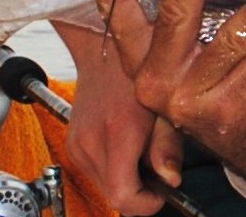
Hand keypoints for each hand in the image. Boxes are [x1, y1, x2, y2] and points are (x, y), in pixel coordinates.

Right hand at [58, 21, 174, 214]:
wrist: (103, 44)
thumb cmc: (138, 65)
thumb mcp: (165, 103)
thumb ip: (168, 146)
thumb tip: (171, 181)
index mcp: (118, 134)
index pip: (122, 197)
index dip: (146, 204)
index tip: (161, 194)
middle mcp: (92, 144)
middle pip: (113, 195)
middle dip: (140, 191)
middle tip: (160, 169)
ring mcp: (78, 144)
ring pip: (104, 185)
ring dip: (126, 178)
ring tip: (144, 149)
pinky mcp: (74, 142)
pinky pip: (96, 169)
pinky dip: (114, 166)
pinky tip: (128, 143)